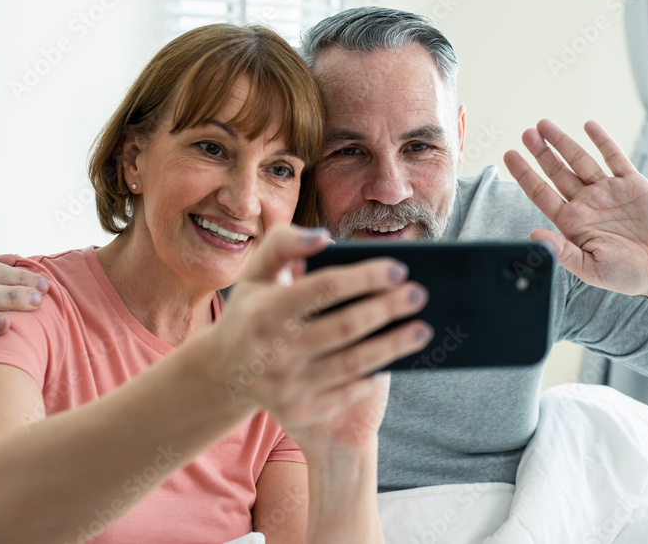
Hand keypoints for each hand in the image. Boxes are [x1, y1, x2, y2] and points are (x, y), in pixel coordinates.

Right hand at [202, 225, 430, 443]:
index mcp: (265, 311)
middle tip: (420, 295)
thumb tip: (324, 237)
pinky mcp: (300, 411)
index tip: (399, 269)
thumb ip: (284, 244)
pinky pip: (348, 393)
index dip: (365, 277)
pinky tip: (395, 358)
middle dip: (388, 309)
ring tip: (423, 329)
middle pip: (346, 327)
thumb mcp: (256, 273)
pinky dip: (374, 375)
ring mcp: (288, 385)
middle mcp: (275, 350)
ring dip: (394, 346)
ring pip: (354, 364)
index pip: (324, 288)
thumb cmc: (252, 310)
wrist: (224, 372)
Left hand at [503, 120, 647, 309]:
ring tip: (544, 124)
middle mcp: (586, 203)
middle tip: (525, 133)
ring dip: (563, 142)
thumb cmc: (627, 274)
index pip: (540, 193)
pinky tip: (589, 126)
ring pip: (580, 160)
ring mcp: (608, 191)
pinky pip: (614, 157)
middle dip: (541, 152)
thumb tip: (533, 236)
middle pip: (556, 171)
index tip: (509, 155)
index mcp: (571, 222)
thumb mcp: (591, 269)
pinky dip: (602, 141)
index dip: (524, 174)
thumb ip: (563, 252)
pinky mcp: (633, 184)